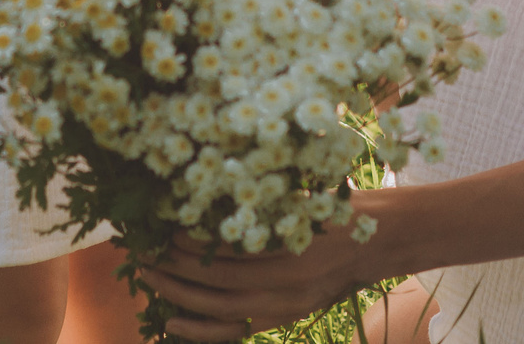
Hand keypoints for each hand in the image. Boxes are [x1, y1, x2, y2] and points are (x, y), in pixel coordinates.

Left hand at [137, 200, 396, 339]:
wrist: (380, 241)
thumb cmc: (341, 206)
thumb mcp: (304, 195)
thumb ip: (262, 201)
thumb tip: (208, 193)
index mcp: (294, 248)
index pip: (229, 250)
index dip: (192, 241)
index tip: (164, 227)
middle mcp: (289, 285)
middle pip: (218, 281)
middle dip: (175, 267)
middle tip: (143, 251)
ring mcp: (286, 308)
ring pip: (221, 310)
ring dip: (179, 295)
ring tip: (149, 278)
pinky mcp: (284, 319)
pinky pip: (235, 332)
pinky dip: (201, 330)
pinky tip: (170, 321)